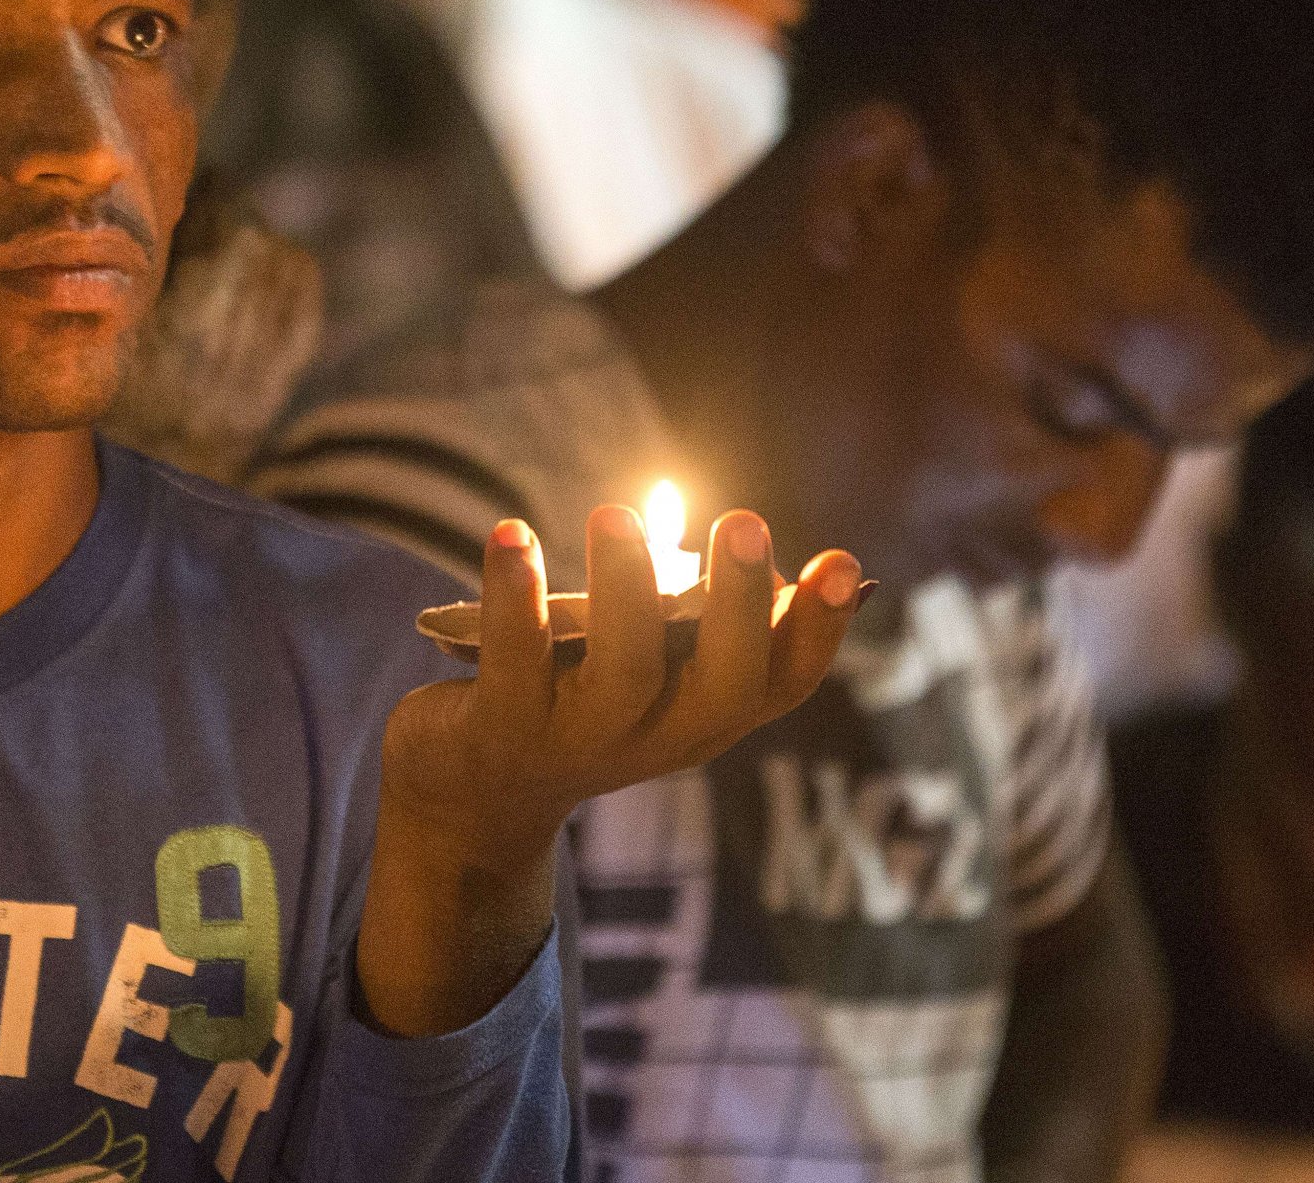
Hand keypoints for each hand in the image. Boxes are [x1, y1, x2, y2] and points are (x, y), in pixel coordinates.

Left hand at [355, 505, 859, 1036]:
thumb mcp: (649, 671)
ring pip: (622, 674)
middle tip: (745, 520)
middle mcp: (658, 738)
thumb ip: (695, 622)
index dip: (821, 628)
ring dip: (624, 588)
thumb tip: (754, 557)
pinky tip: (513, 535)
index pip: (782, 683)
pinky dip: (513, 595)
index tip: (842, 562)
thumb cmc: (578, 700)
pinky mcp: (501, 731)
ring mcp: (580, 741)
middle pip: (721, 686)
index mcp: (706, 716)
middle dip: (739, 605)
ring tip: (616, 514)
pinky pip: (513, 661)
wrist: (471, 798)